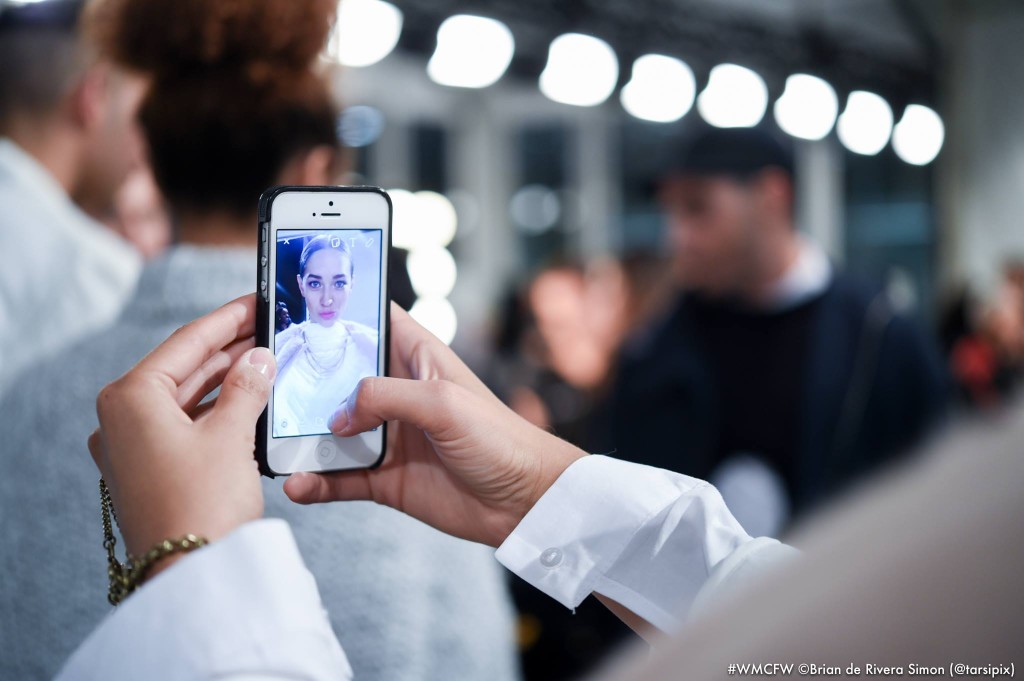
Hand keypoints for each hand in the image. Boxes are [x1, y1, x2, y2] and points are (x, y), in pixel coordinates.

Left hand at [89, 294, 275, 562]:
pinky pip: (184, 425)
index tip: (255, 302)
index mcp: (131, 398)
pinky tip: (249, 401)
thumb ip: (247, 388)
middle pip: (183, 368)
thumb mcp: (232, 436)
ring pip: (185, 398)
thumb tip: (260, 358)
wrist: (191, 573)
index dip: (227, 320)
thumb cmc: (203, 504)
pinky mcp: (147, 470)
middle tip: (269, 329)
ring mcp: (131, 447)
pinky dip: (217, 411)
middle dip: (229, 350)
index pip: (186, 343)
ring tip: (267, 361)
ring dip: (226, 381)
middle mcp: (121, 418)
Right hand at [284, 304, 586, 546]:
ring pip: (330, 430)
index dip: (334, 311)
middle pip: (335, 377)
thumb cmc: (499, 438)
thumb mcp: (443, 401)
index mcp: (414, 357)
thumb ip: (386, 396)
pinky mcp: (384, 477)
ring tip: (268, 439)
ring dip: (301, 435)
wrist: (524, 501)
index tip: (290, 308)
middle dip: (301, 378)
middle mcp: (396, 393)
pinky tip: (298, 484)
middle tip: (262, 382)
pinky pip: (339, 477)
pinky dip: (316, 481)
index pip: (368, 320)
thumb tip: (339, 414)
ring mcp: (387, 436)